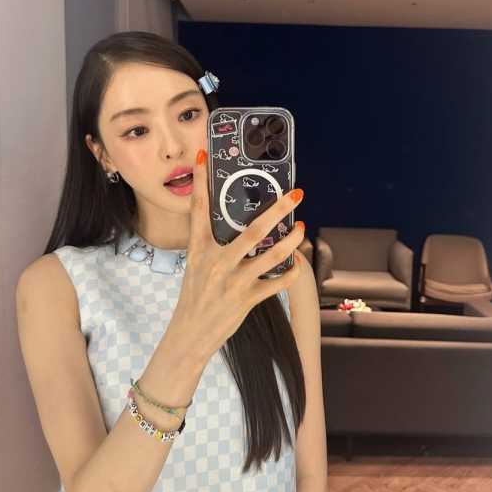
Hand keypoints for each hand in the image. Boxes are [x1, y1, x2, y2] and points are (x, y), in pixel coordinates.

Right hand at [171, 148, 304, 361]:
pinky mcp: (247, 299)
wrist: (190, 334)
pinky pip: (277, 282)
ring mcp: (234, 281)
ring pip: (272, 255)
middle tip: (295, 194)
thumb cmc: (195, 298)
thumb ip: (212, 247)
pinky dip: (291, 272)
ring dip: (292, 240)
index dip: (202, 182)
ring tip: (302, 227)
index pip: (199, 210)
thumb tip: (236, 228)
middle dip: (278, 209)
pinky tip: (297, 262)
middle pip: (252, 230)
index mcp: (200, 251)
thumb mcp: (196, 267)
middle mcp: (218, 262)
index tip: (205, 157)